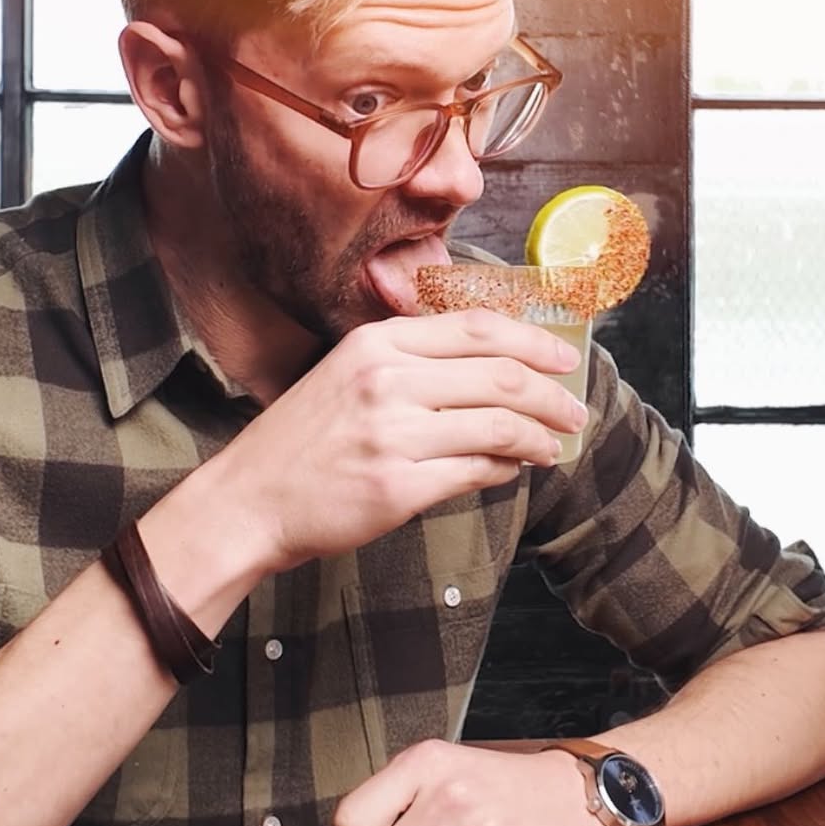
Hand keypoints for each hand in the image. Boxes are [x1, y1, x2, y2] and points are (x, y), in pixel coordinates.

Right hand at [212, 310, 585, 573]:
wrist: (249, 498)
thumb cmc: (303, 439)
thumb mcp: (348, 374)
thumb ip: (412, 362)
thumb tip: (495, 368)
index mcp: (376, 342)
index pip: (477, 327)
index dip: (533, 340)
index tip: (564, 356)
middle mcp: (387, 380)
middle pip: (500, 374)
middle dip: (551, 394)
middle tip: (575, 408)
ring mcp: (393, 434)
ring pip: (499, 425)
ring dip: (539, 437)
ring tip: (552, 445)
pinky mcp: (399, 487)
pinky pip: (476, 471)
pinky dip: (506, 468)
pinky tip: (513, 469)